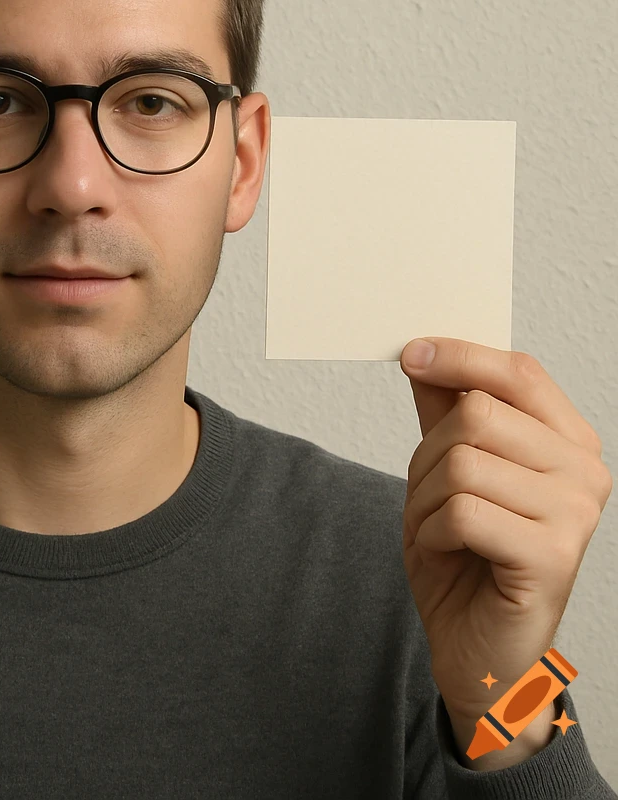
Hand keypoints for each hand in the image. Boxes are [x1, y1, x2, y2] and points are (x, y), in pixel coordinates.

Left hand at [398, 337, 610, 761]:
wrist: (477, 643)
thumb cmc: (466, 554)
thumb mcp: (445, 469)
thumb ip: (443, 410)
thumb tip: (423, 351)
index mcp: (567, 441)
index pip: (518, 372)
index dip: (460, 356)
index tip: (410, 354)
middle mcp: (583, 471)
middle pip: (476, 415)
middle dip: (428, 455)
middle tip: (430, 497)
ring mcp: (575, 515)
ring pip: (462, 463)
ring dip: (424, 500)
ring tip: (441, 531)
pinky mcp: (552, 556)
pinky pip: (462, 512)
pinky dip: (433, 532)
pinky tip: (451, 554)